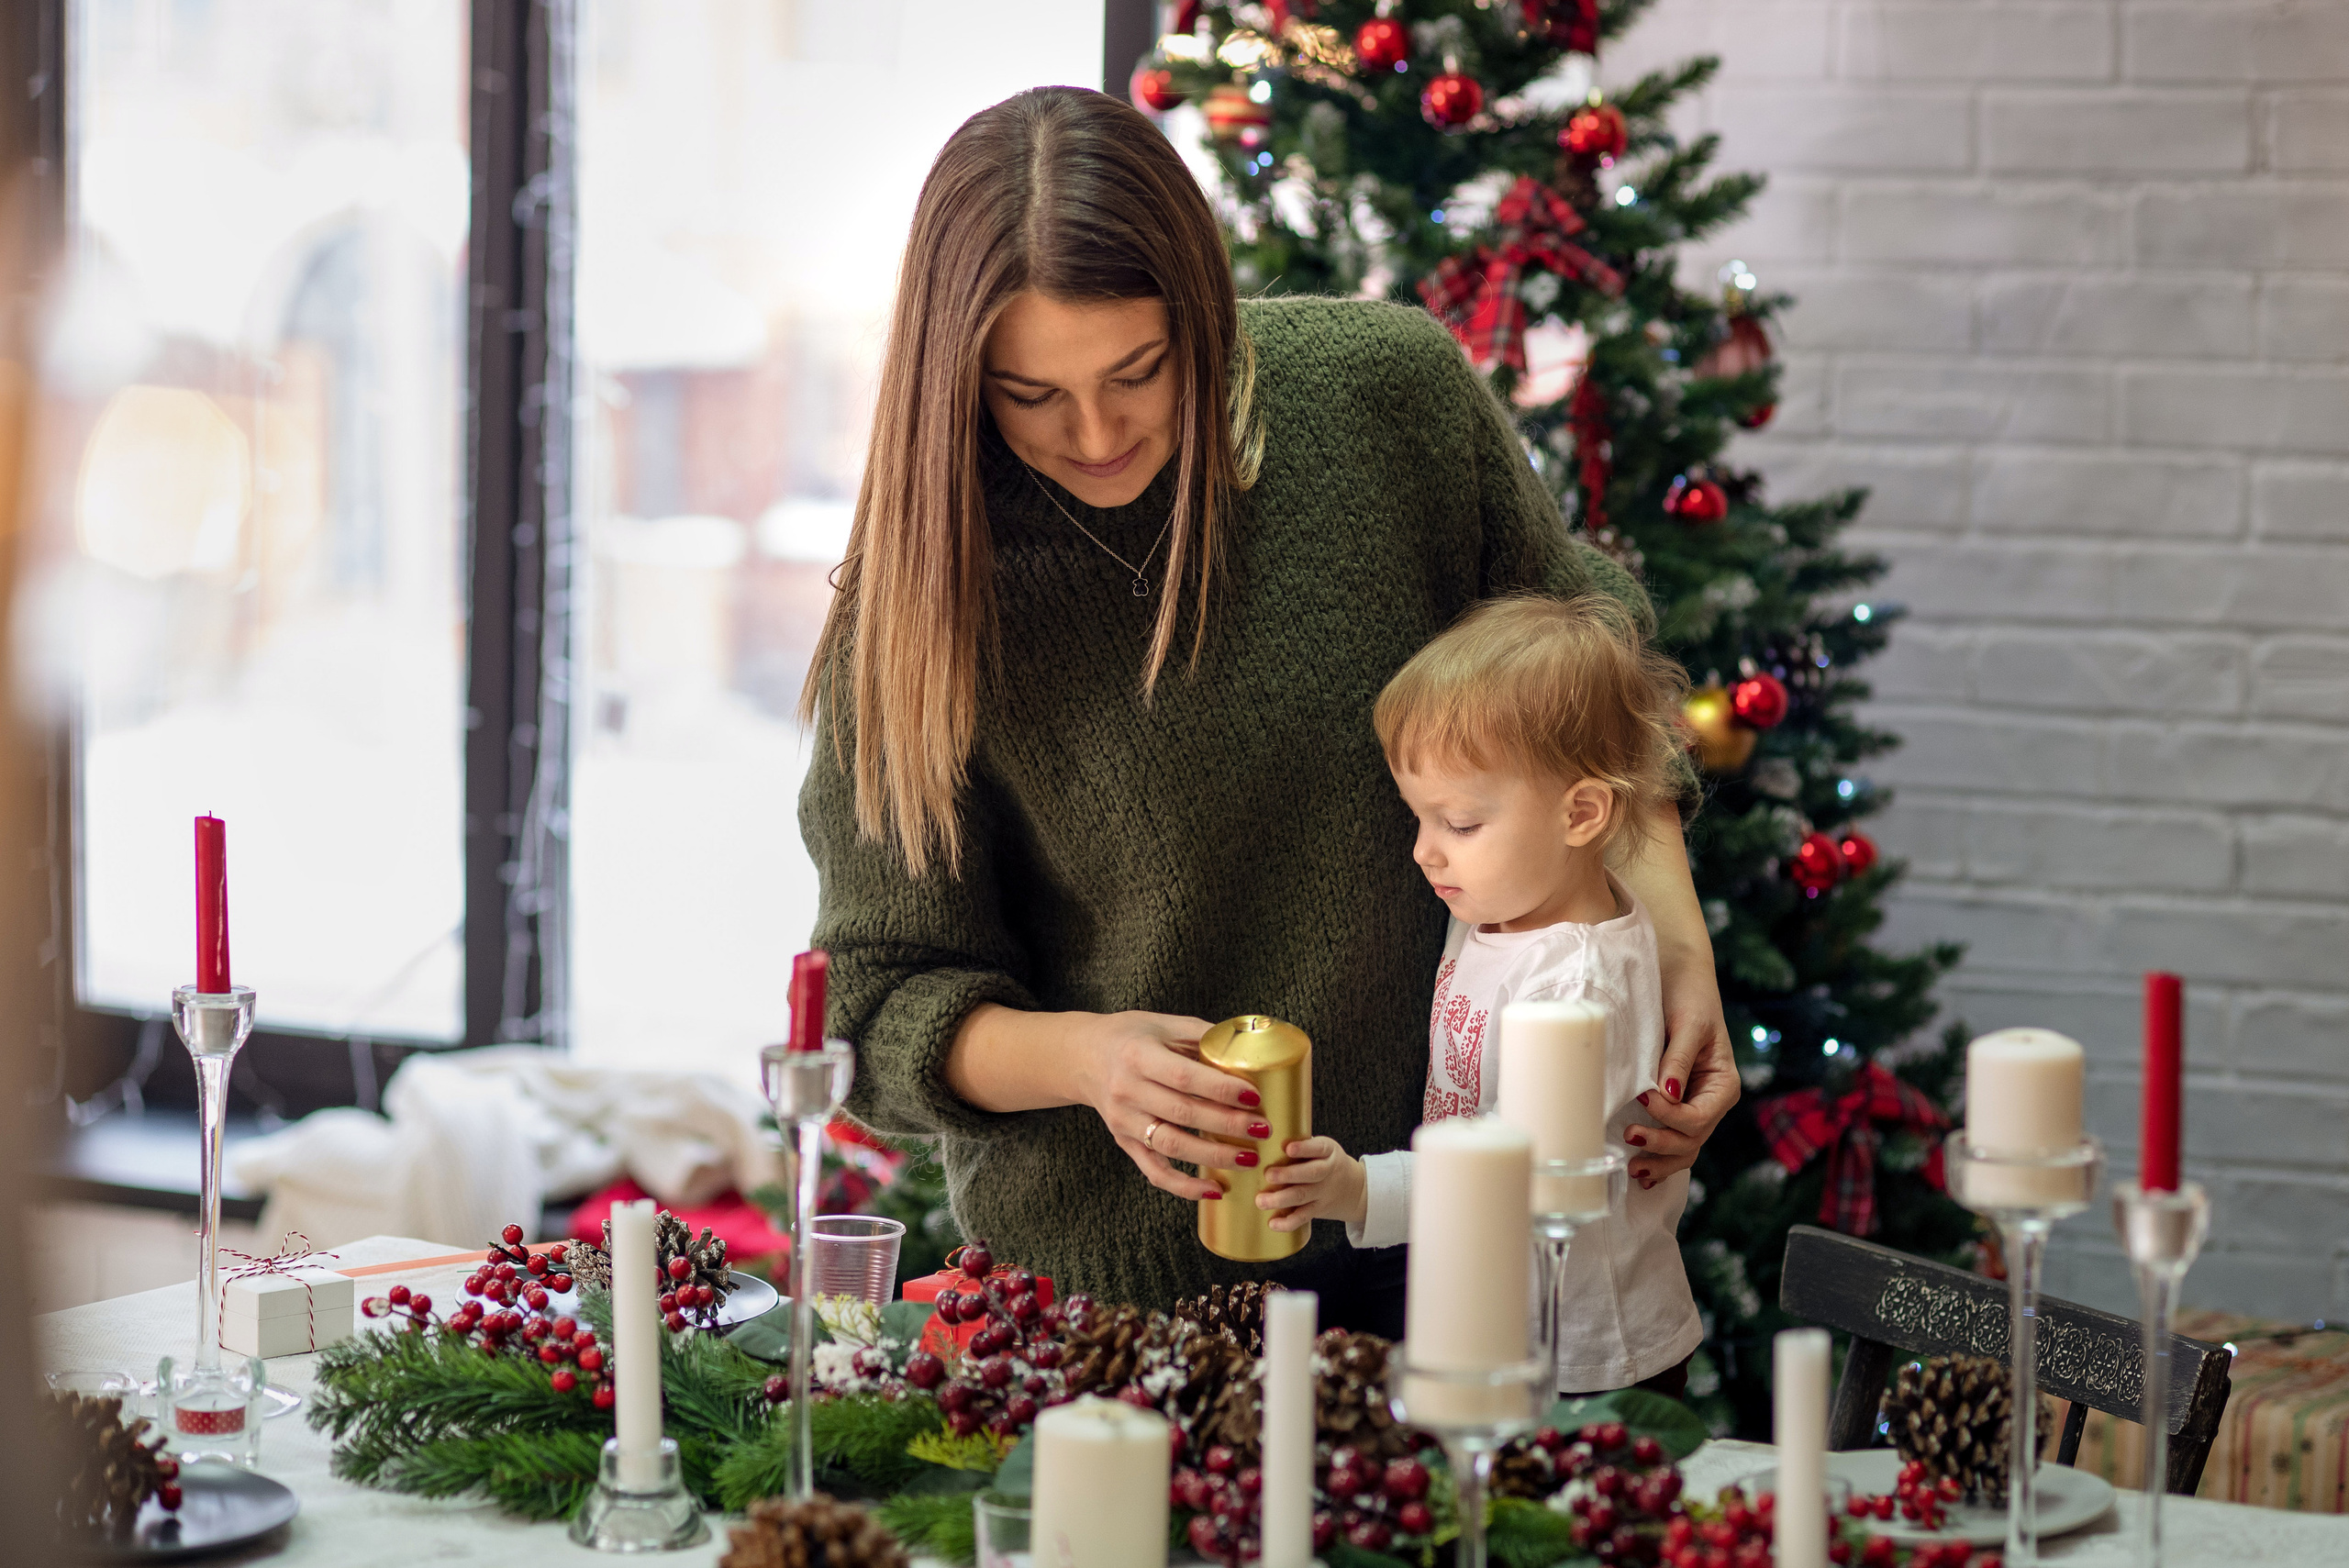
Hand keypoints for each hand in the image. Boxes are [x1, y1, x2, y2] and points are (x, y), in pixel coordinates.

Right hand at [1068, 1011, 1268, 1201]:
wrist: (1084, 1057)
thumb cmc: (1132, 1036)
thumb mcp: (1165, 1024)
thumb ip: (1204, 1036)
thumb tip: (1252, 1050)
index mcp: (1139, 1055)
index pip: (1185, 1076)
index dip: (1221, 1089)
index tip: (1255, 1096)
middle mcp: (1127, 1090)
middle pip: (1183, 1113)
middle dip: (1227, 1125)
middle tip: (1263, 1129)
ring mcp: (1124, 1120)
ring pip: (1172, 1146)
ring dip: (1213, 1156)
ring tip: (1249, 1158)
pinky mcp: (1124, 1141)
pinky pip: (1154, 1171)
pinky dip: (1184, 1186)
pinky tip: (1214, 1190)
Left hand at [1255, 1137, 1366, 1231]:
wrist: (1353, 1188)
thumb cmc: (1324, 1161)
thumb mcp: (1320, 1147)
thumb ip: (1300, 1144)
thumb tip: (1262, 1134)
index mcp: (1327, 1150)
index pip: (1318, 1148)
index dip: (1304, 1148)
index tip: (1288, 1147)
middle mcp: (1327, 1171)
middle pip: (1311, 1174)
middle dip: (1288, 1175)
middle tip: (1268, 1174)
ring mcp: (1323, 1193)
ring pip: (1303, 1196)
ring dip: (1281, 1199)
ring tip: (1261, 1201)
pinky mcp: (1317, 1209)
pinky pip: (1303, 1217)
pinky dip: (1288, 1222)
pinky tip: (1273, 1223)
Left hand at [1628, 953, 1738, 1188]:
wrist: (1678, 975)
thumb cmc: (1687, 995)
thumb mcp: (1688, 1023)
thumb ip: (1678, 1060)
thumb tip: (1667, 1094)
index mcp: (1723, 1085)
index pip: (1699, 1117)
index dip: (1671, 1116)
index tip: (1643, 1097)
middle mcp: (1711, 1101)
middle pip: (1691, 1140)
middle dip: (1662, 1145)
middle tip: (1628, 1135)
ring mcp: (1694, 1106)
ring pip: (1684, 1148)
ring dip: (1660, 1162)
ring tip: (1633, 1170)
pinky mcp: (1674, 1105)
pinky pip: (1672, 1139)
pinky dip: (1659, 1157)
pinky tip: (1642, 1171)